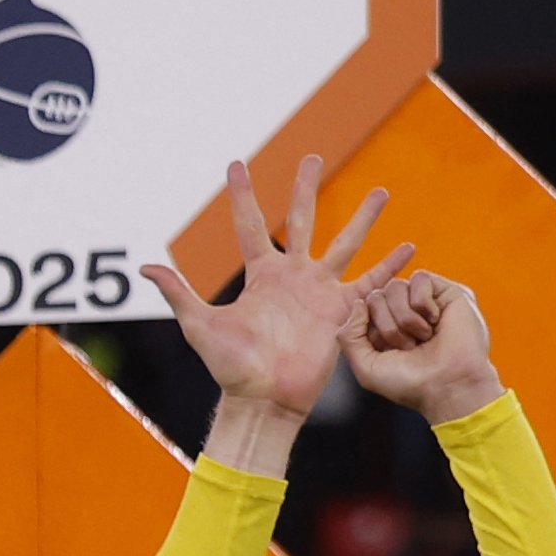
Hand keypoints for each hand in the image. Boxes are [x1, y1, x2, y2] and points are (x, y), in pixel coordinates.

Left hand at [157, 153, 404, 420]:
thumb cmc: (230, 367)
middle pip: (303, 219)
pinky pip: (371, 283)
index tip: (236, 164)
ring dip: (363, 218)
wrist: (263, 398)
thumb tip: (145, 268)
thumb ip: (179, 293)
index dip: (242, 195)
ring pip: (346, 243)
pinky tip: (409, 246)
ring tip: (381, 191)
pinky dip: (390, 266)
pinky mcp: (342, 310)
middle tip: (311, 156)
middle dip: (305, 188)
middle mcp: (292, 276)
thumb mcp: (200, 326)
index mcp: (260, 276)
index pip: (250, 225)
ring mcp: (320, 290)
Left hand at [351, 266, 498, 425]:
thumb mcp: (364, 365)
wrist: (448, 385)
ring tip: (423, 336)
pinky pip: (420, 278)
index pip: (361, 309)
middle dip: (388, 325)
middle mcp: (403, 313)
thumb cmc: (409, 382)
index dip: (370, 330)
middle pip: (376, 296)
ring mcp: (425, 302)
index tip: (387, 351)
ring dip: (405, 317)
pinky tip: (435, 321)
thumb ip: (349, 335)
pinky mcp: (447, 292)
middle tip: (409, 346)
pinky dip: (422, 302)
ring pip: (395, 286)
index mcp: (383, 329)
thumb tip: (358, 303)